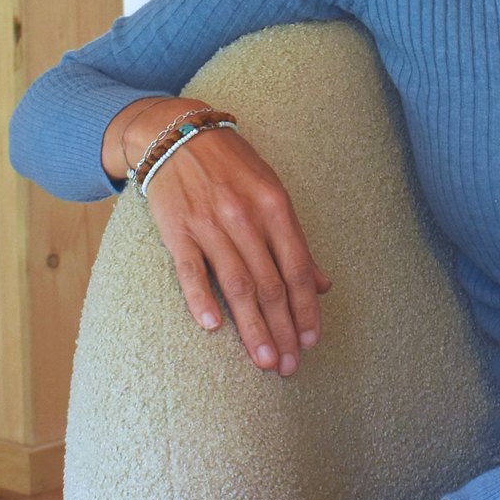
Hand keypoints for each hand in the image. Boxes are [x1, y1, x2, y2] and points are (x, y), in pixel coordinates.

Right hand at [110, 97, 331, 373]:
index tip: (311, 341)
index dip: (306, 309)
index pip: (297, 269)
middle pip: (270, 285)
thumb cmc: (232, 165)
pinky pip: (191, 271)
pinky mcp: (177, 230)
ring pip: (236, 286)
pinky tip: (215, 328)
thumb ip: (296, 240)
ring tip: (265, 360)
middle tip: (289, 366)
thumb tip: (323, 284)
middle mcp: (245, 217)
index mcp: (275, 207)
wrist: (177, 133)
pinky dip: (202, 299)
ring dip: (253, 328)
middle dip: (283, 330)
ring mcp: (210, 224)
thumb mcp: (272, 191)